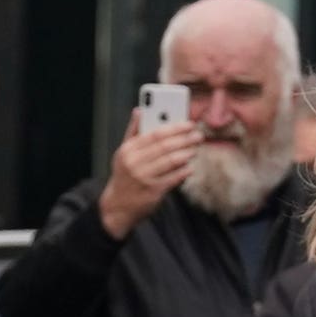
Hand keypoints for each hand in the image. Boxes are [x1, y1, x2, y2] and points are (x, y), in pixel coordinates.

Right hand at [97, 113, 202, 238]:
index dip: (175, 127)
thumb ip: (133, 132)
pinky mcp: (153, 191)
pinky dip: (184, 172)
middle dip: (185, 140)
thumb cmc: (125, 176)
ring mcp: (143, 178)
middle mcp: (133, 163)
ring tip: (194, 150)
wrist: (118, 206)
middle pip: (165, 146)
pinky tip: (189, 168)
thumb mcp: (123, 153)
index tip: (189, 123)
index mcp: (127, 150)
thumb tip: (139, 110)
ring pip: (171, 161)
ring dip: (187, 154)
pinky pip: (174, 178)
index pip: (154, 134)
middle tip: (198, 136)